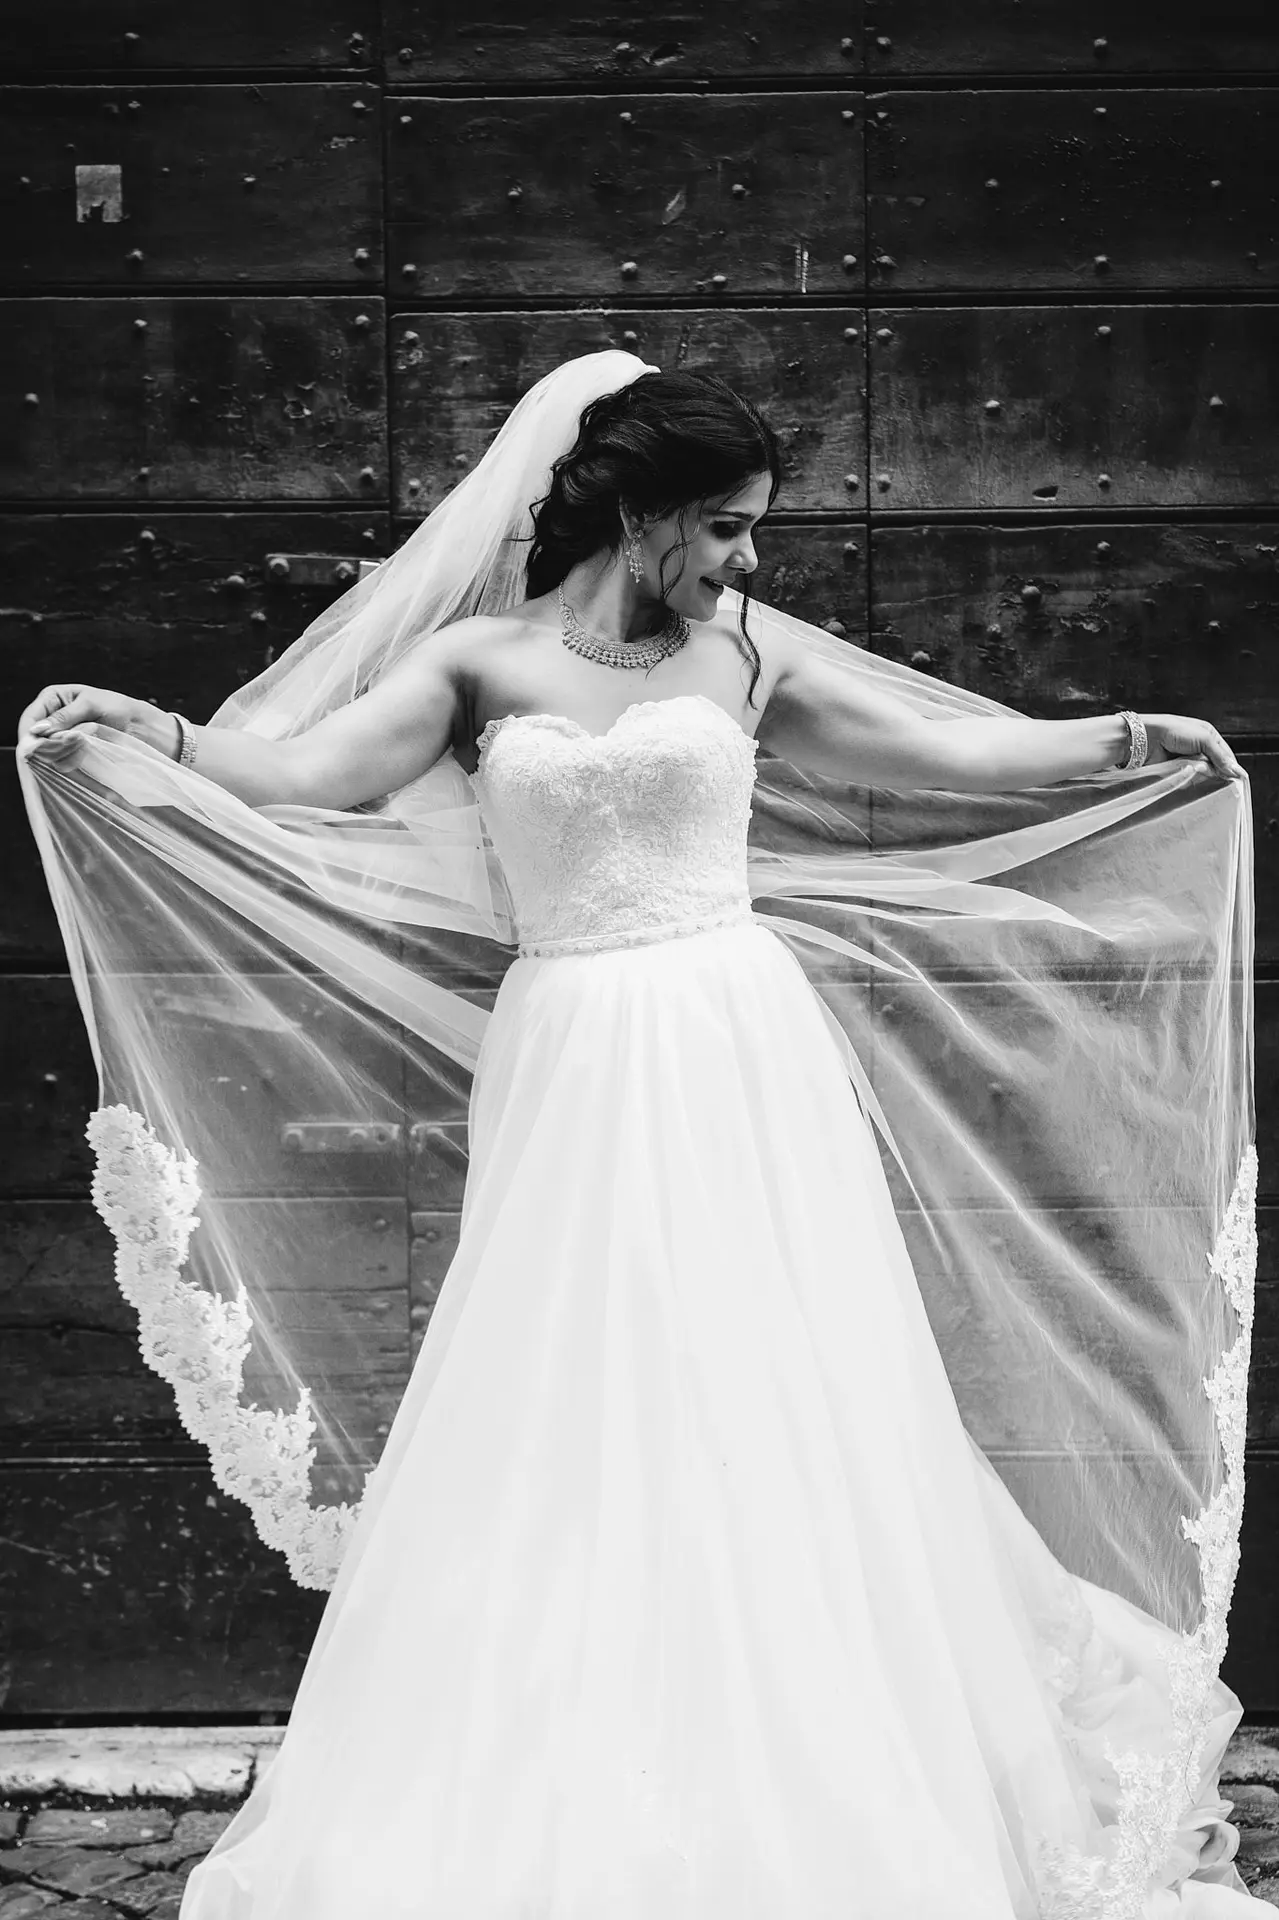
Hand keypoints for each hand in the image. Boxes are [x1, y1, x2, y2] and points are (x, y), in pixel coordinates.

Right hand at [17, 683, 163, 764]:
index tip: (35, 747)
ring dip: (66, 751)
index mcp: (52, 698)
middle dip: (53, 744)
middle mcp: (51, 718)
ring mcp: (59, 737)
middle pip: (35, 740)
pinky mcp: (69, 752)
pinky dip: (73, 759)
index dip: (29, 734)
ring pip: (48, 753)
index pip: (29, 718)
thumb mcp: (91, 704)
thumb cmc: (116, 707)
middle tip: (78, 739)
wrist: (137, 725)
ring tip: (90, 739)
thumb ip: (65, 716)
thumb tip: (39, 729)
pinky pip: (62, 761)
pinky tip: (87, 751)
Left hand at [1139, 714, 1243, 780]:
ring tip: (1197, 774)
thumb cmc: (1173, 731)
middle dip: (1216, 773)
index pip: (1226, 755)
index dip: (1231, 767)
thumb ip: (1220, 755)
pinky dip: (1190, 781)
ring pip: (1203, 776)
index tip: (1237, 780)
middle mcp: (1199, 748)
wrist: (1144, 739)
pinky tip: (1188, 780)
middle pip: (1216, 767)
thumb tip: (1237, 772)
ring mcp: (1187, 761)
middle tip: (1217, 778)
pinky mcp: (1176, 772)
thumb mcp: (1203, 738)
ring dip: (1202, 777)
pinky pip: (1189, 781)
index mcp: (1208, 736)